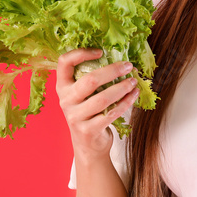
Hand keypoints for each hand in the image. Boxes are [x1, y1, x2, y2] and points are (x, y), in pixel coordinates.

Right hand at [55, 47, 139, 161]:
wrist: (88, 144)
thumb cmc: (89, 112)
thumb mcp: (83, 95)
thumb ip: (91, 77)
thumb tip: (118, 57)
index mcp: (62, 86)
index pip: (64, 62)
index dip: (81, 53)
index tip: (100, 51)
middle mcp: (65, 100)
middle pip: (90, 80)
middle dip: (113, 70)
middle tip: (128, 66)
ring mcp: (75, 117)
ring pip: (103, 98)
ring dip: (122, 87)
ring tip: (134, 81)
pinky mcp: (88, 130)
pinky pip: (111, 113)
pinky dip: (126, 102)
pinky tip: (134, 95)